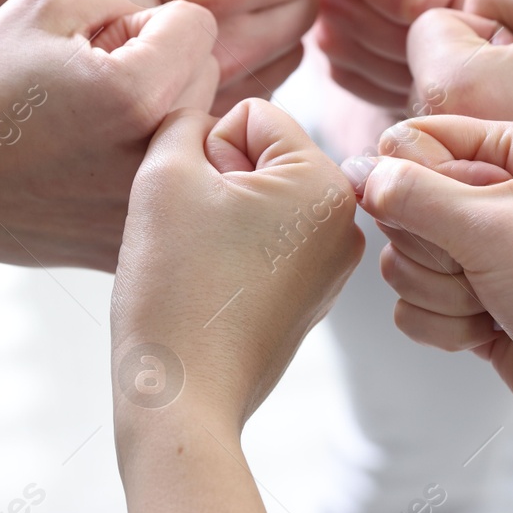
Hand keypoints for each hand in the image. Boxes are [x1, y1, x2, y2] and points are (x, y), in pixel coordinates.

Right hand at [0, 0, 218, 271]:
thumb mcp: (45, 5)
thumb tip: (170, 17)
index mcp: (136, 92)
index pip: (200, 27)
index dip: (152, 21)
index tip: (107, 42)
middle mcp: (155, 155)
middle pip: (207, 75)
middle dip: (163, 63)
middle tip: (99, 80)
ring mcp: (148, 205)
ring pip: (197, 129)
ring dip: (163, 112)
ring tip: (98, 121)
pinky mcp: (136, 236)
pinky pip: (178, 180)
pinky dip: (151, 165)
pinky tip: (98, 162)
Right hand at [111, 99, 363, 434]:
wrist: (181, 395)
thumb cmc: (174, 288)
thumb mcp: (165, 173)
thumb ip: (185, 120)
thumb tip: (205, 125)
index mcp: (326, 181)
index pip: (250, 116)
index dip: (204, 151)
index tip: (194, 206)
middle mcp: (347, 220)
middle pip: (260, 156)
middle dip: (216, 182)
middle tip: (193, 238)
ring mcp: (334, 263)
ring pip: (258, 199)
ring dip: (220, 215)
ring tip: (200, 262)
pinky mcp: (312, 295)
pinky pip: (264, 242)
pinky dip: (231, 251)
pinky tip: (211, 286)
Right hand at [314, 0, 499, 108]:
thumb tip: (454, 50)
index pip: (410, 0)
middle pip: (402, 41)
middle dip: (435, 31)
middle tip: (435, 5)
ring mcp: (327, 38)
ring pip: (396, 73)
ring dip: (427, 60)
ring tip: (425, 26)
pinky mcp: (339, 73)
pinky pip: (387, 95)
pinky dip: (413, 82)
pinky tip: (415, 52)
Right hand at [349, 115, 512, 451]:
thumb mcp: (490, 223)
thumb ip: (411, 192)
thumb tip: (356, 173)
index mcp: (510, 150)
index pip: (412, 141)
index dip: (410, 182)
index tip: (449, 214)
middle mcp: (494, 196)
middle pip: (398, 208)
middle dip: (427, 250)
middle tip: (479, 266)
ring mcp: (483, 255)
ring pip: (399, 263)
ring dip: (437, 293)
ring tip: (493, 304)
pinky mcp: (476, 309)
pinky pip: (413, 309)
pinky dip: (443, 328)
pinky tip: (489, 335)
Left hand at [406, 0, 512, 254]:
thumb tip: (468, 5)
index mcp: (451, 82)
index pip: (428, 29)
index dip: (482, 30)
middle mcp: (434, 139)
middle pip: (429, 79)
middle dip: (476, 75)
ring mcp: (441, 188)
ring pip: (442, 125)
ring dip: (481, 118)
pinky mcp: (459, 222)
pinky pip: (454, 170)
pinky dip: (485, 167)